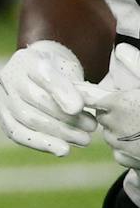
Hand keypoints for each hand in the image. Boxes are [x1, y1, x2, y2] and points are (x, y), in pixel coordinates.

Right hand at [0, 40, 94, 156]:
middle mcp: (9, 76)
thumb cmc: (59, 73)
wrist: (37, 74)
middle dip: (67, 118)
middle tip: (91, 128)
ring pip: (27, 118)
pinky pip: (17, 133)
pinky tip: (61, 150)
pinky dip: (40, 143)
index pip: (45, 75)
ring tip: (83, 139)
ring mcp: (2, 97)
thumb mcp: (70, 71)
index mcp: (29, 59)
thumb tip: (76, 109)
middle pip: (36, 100)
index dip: (62, 92)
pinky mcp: (2, 115)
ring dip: (59, 133)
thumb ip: (75, 87)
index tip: (79, 107)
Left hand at [82, 44, 139, 171]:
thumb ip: (136, 64)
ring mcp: (119, 145)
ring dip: (120, 129)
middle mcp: (112, 125)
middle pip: (101, 114)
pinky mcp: (127, 160)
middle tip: (133, 108)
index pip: (85, 95)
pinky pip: (119, 151)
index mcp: (117, 103)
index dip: (81, 91)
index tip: (74, 89)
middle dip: (112, 111)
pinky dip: (127, 147)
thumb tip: (121, 47)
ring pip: (110, 133)